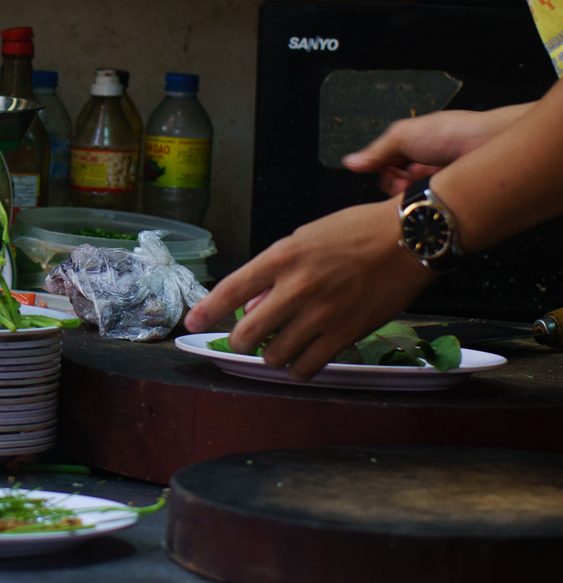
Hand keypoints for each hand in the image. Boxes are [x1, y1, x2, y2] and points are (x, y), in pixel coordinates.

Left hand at [184, 198, 436, 381]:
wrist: (409, 238)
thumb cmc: (355, 232)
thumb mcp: (305, 239)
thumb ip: (274, 275)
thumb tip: (251, 309)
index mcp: (282, 257)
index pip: (231, 289)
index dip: (206, 311)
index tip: (191, 324)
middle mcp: (297, 287)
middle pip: (248, 333)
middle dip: (240, 341)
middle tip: (246, 339)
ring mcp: (322, 313)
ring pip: (275, 355)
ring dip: (271, 355)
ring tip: (280, 346)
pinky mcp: (347, 333)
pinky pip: (309, 367)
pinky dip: (299, 369)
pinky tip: (301, 360)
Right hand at [342, 105, 530, 195]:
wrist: (487, 144)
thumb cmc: (449, 132)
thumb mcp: (402, 136)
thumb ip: (375, 152)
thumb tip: (350, 163)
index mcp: (411, 148)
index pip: (385, 169)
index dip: (384, 174)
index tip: (388, 175)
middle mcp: (425, 166)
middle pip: (397, 186)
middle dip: (397, 188)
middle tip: (404, 185)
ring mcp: (438, 182)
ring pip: (412, 199)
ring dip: (412, 197)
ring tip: (420, 191)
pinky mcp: (450, 197)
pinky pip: (430, 207)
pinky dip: (426, 204)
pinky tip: (431, 200)